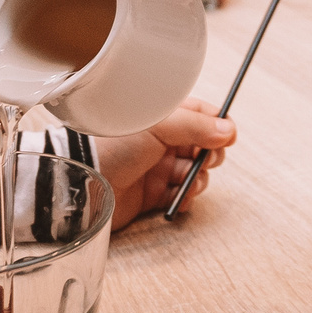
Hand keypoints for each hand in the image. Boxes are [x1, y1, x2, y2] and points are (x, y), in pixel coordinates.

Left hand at [95, 98, 235, 225]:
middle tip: (207, 160)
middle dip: (210, 155)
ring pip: (194, 172)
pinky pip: (180, 195)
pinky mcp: (151, 194)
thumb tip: (228, 130)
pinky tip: (181, 197)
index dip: (217, 125)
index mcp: (162, 117)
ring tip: (188, 180)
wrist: (83, 179)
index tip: (227, 137)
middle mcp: (161, 141)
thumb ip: (196, 126)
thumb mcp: (158, 125)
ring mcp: (156, 168)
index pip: (200, 115)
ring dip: (198, 177)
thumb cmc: (113, 143)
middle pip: (202, 146)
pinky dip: (185, 197)